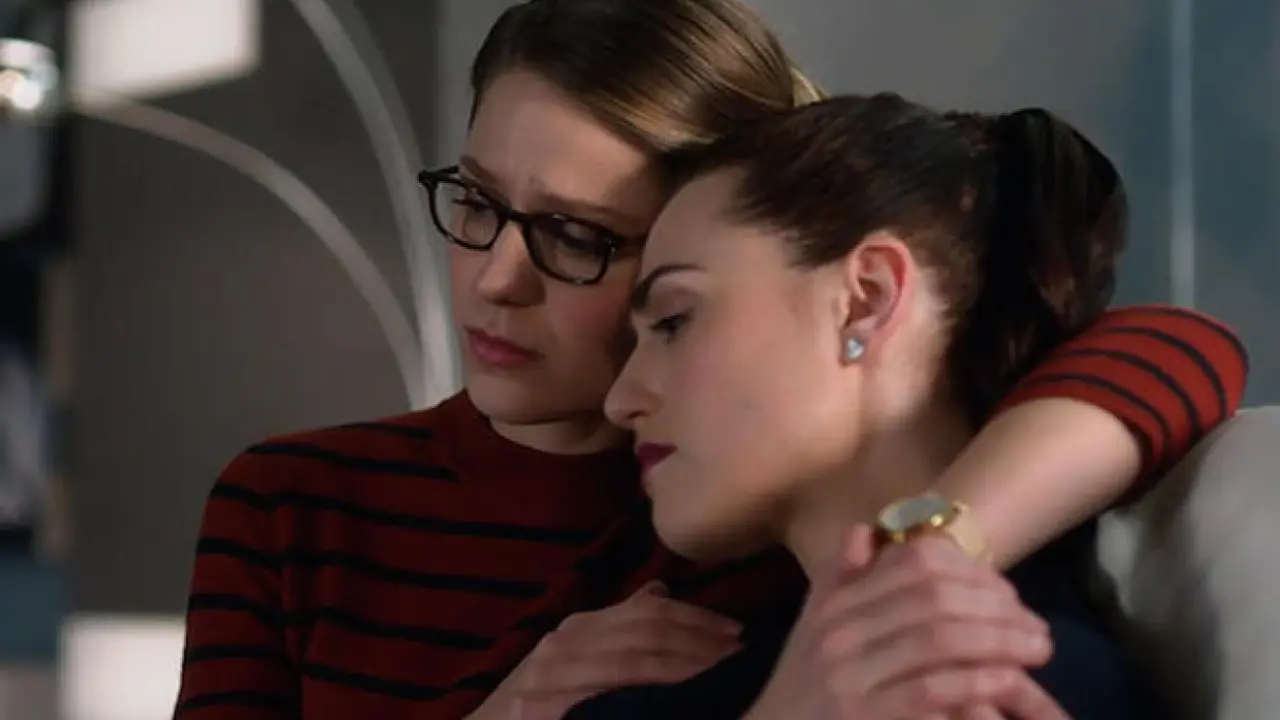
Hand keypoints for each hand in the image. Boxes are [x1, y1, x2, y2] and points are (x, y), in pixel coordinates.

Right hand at [472, 581, 741, 719]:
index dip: (698, 619)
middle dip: (700, 644)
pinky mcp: (549, 707)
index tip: (738, 634)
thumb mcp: (580, 655)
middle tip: (740, 656)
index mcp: (580, 627)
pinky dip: (647, 697)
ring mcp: (554, 675)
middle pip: (646, 633)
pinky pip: (607, 698)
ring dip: (684, 671)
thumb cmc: (544, 700)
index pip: (648, 611)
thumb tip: (660, 591)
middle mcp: (566, 642)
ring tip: (722, 677)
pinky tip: (676, 702)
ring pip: (632, 664)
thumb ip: (620, 624)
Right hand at [748, 526, 1066, 719]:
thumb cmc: (803, 690)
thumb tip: (865, 531)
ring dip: (1001, 640)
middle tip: (1037, 625)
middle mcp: (840, 632)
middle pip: (935, 596)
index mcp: (836, 604)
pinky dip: (979, 680)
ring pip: (941, 639)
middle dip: (998, 607)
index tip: (1007, 591)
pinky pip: (935, 689)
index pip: (914, 562)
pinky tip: (1008, 680)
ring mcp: (851, 677)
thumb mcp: (813, 630)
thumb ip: (840, 581)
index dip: (971, 570)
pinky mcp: (865, 717)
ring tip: (1037, 650)